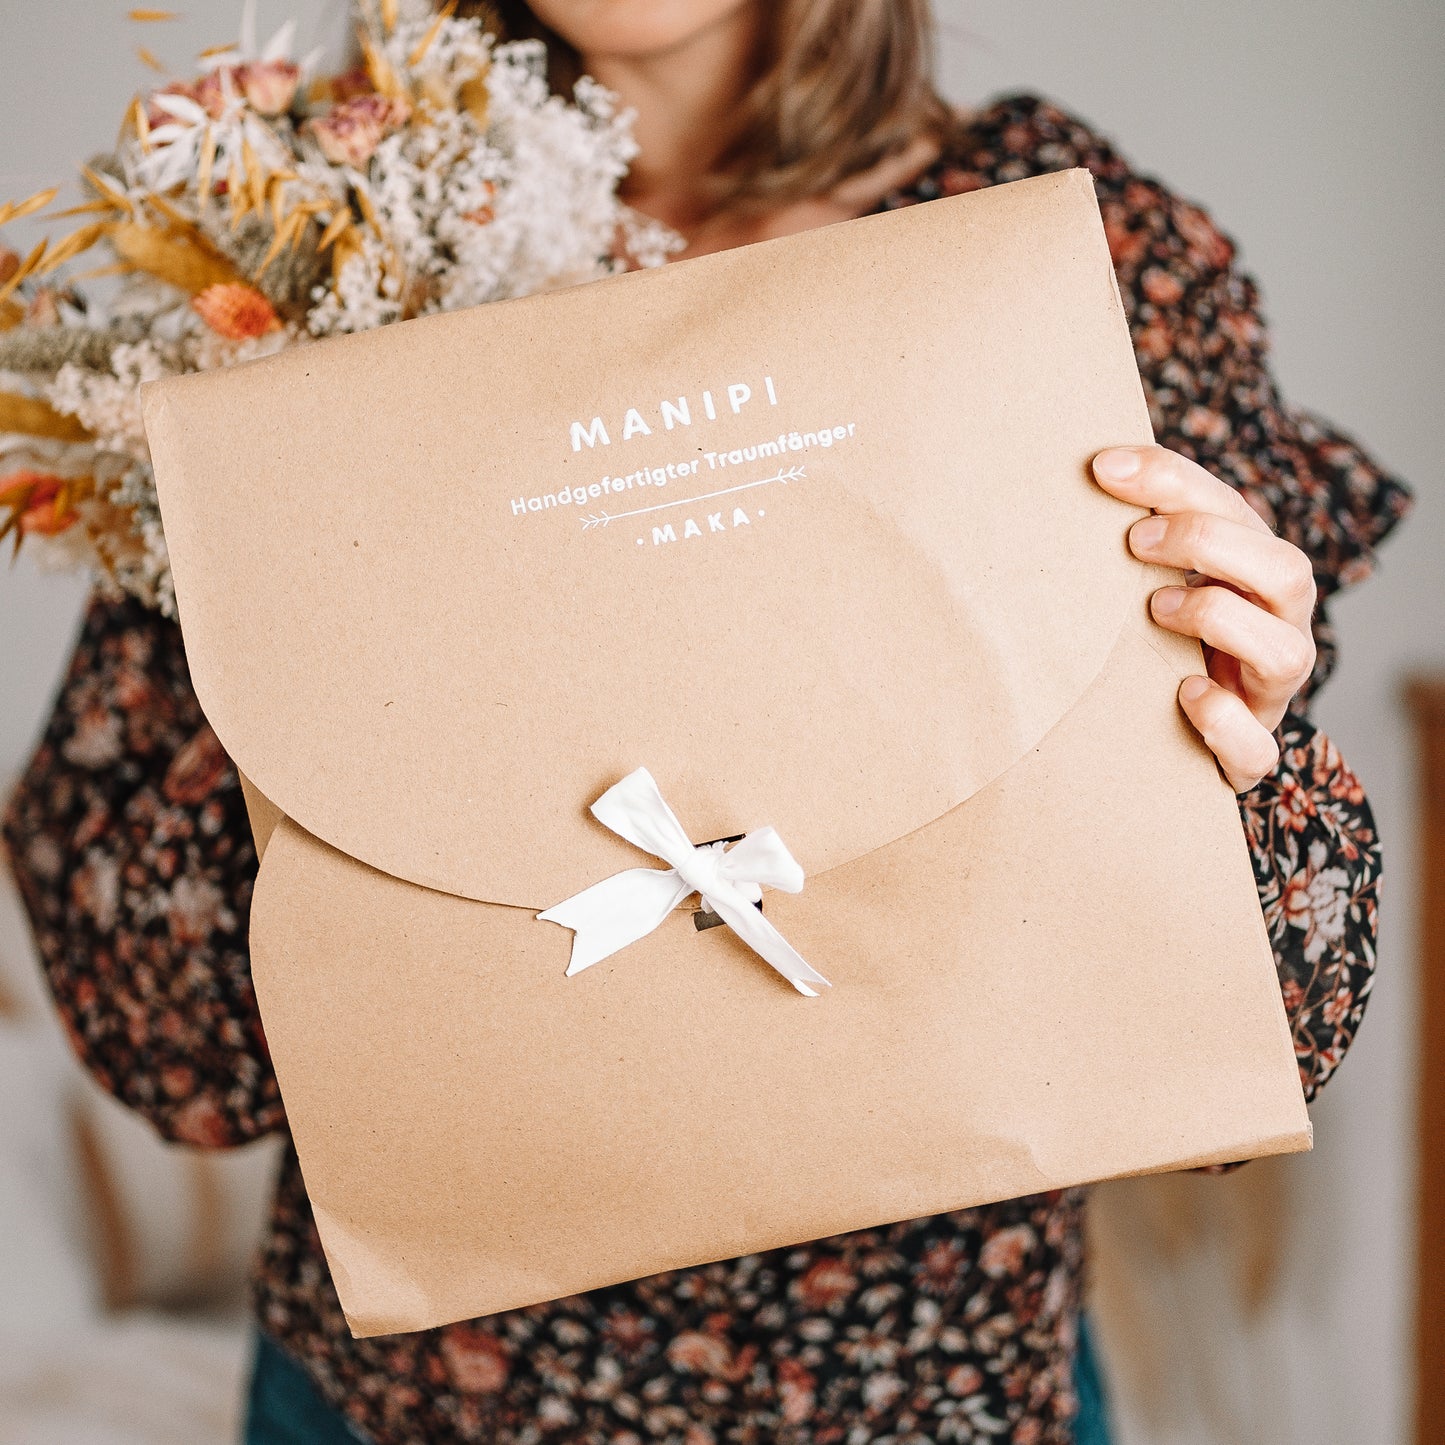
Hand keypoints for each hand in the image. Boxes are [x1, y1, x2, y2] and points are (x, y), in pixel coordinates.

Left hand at [1091, 444, 1316, 792]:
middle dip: (1210, 544)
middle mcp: (1276, 628)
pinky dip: (1222, 720)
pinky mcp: (1248, 753)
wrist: (1172, 740)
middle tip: (1134, 542)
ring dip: (1219, 620)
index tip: (1104, 469)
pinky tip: (1184, 694)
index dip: (1173, 482)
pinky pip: (1257, 746)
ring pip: (1288, 653)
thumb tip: (1068, 480)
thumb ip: (1128, 544)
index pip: (1233, 510)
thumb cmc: (1155, 645)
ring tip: (1156, 609)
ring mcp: (1268, 694)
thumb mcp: (1145, 584)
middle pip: (1287, 570)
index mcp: (1252, 575)